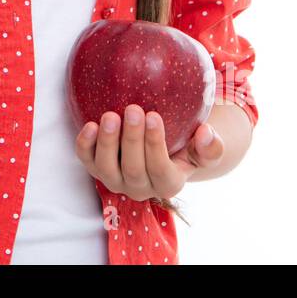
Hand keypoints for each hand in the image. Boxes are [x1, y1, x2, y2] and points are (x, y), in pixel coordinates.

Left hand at [74, 104, 223, 203]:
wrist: (162, 148)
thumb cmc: (186, 145)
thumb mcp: (205, 149)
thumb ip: (211, 147)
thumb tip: (206, 134)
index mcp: (168, 184)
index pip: (160, 169)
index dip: (155, 145)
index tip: (154, 115)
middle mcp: (140, 187)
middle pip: (133, 169)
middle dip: (132, 140)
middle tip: (133, 109)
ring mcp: (116, 180)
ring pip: (107, 170)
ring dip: (107, 143)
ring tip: (110, 116)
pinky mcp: (97, 169)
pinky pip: (87, 161)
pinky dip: (85, 146)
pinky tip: (89, 125)